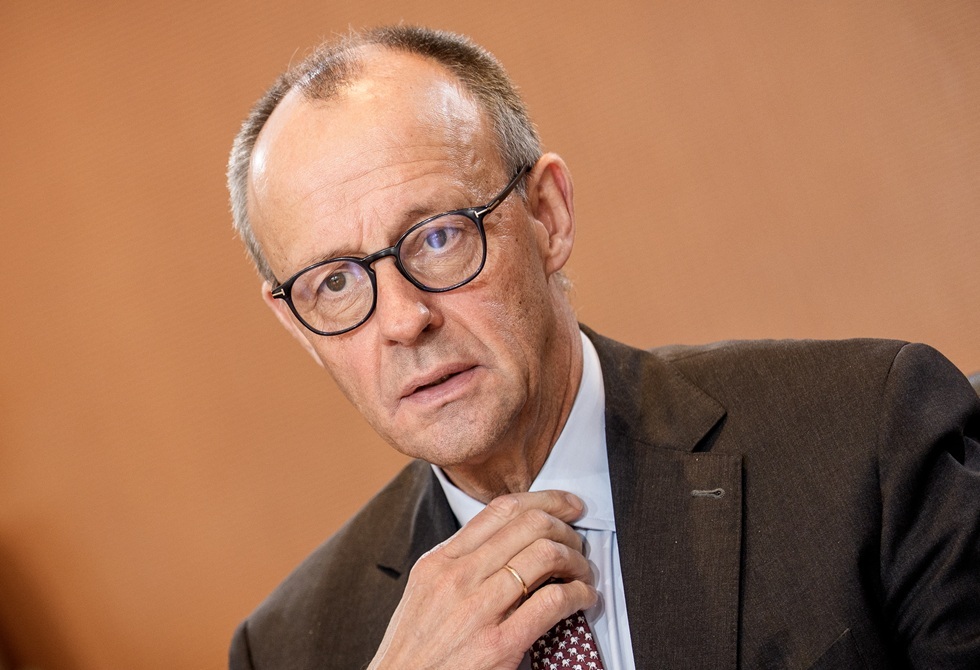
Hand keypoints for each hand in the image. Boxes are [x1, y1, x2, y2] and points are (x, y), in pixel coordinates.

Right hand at [368, 490, 596, 669]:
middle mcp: (458, 577)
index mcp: (440, 561)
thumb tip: (504, 541)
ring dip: (577, 561)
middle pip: (529, 525)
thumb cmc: (416, 649)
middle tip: (578, 541)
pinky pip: (552, 602)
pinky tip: (583, 599)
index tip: (566, 505)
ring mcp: (478, 609)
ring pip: (545, 555)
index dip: (544, 500)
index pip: (500, 510)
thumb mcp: (425, 591)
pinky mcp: (499, 645)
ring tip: (583, 573)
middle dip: (566, 528)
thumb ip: (459, 563)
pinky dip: (578, 595)